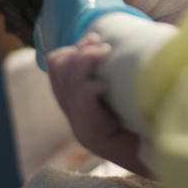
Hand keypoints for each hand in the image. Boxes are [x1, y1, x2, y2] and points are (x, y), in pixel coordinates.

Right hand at [47, 34, 148, 175]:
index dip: (74, 47)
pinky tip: (106, 85)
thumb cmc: (123, 111)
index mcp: (66, 91)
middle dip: (82, 50)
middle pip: (59, 63)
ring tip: (107, 53)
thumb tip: (98, 38)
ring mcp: (75, 115)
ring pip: (70, 75)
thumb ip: (98, 66)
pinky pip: (84, 94)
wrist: (132, 149)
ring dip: (88, 59)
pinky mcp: (88, 127)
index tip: (94, 42)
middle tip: (104, 48)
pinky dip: (94, 85)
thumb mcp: (106, 85)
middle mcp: (66, 102)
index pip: (55, 60)